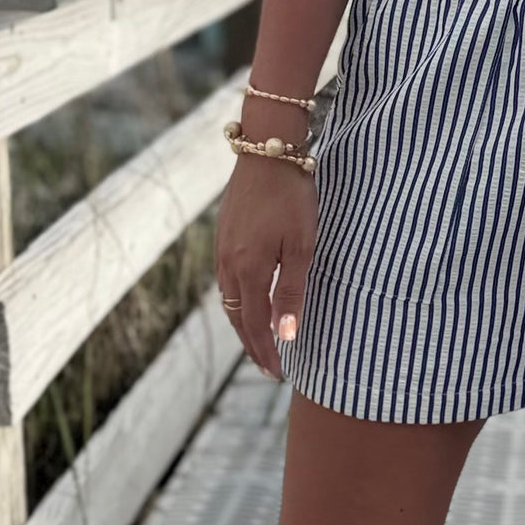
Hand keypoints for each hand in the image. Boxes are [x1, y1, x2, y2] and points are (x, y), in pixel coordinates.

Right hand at [215, 151, 316, 379]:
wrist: (268, 150)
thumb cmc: (292, 197)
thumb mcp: (302, 247)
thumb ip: (292, 292)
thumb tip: (286, 334)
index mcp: (248, 269)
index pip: (255, 324)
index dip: (266, 351)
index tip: (278, 373)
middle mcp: (228, 264)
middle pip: (237, 317)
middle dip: (253, 345)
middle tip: (269, 368)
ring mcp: (222, 249)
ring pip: (229, 300)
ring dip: (244, 325)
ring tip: (260, 343)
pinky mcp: (223, 236)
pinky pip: (226, 281)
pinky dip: (238, 302)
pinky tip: (249, 305)